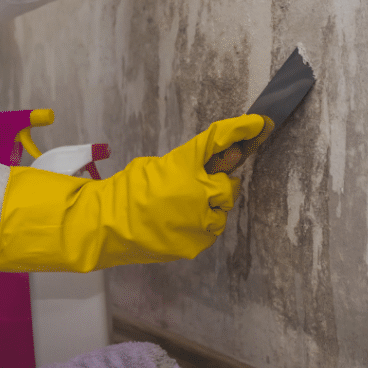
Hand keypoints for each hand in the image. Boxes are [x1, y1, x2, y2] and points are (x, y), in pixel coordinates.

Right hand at [0, 114, 264, 272]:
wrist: (109, 226)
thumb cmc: (125, 191)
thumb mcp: (152, 166)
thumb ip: (181, 165)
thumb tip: (201, 165)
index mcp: (184, 165)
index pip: (218, 140)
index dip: (240, 129)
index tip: (258, 124)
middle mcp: (198, 191)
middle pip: (229, 185)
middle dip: (219, 183)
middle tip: (202, 185)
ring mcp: (200, 220)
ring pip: (221, 211)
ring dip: (209, 207)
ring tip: (182, 208)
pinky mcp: (198, 243)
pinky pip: (209, 231)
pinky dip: (200, 226)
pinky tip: (178, 224)